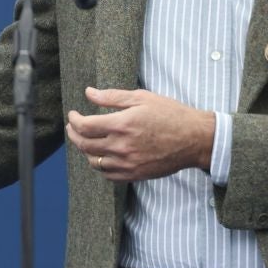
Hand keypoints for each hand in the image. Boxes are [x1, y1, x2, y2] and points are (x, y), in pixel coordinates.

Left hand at [67, 86, 214, 181]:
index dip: (74, 120)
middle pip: (84, 145)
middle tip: (73, 127)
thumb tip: (89, 93)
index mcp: (121, 124)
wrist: (195, 139)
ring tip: (86, 141)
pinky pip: (108, 175)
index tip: (73, 115)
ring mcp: (127, 163)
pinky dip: (100, 166)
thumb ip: (112, 97)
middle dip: (74, 134)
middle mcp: (121, 146)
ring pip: (94, 162)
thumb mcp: (142, 98)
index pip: (84, 126)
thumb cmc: (171, 114)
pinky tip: (102, 157)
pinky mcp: (135, 174)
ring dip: (85, 151)